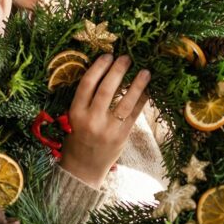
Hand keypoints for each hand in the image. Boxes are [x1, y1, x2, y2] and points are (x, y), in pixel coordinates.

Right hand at [60, 55, 149, 188]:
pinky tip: (148, 90)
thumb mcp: (75, 117)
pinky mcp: (121, 136)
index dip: (98, 67)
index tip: (108, 56)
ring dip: (137, 84)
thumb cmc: (78, 138)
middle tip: (126, 58)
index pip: (87, 84)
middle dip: (118, 70)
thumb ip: (87, 99)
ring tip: (145, 71)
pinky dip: (142, 100)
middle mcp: (91, 120)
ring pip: (125, 101)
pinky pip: (134, 114)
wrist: (83, 168)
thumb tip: (107, 72)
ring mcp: (107, 129)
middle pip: (106, 89)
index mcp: (75, 112)